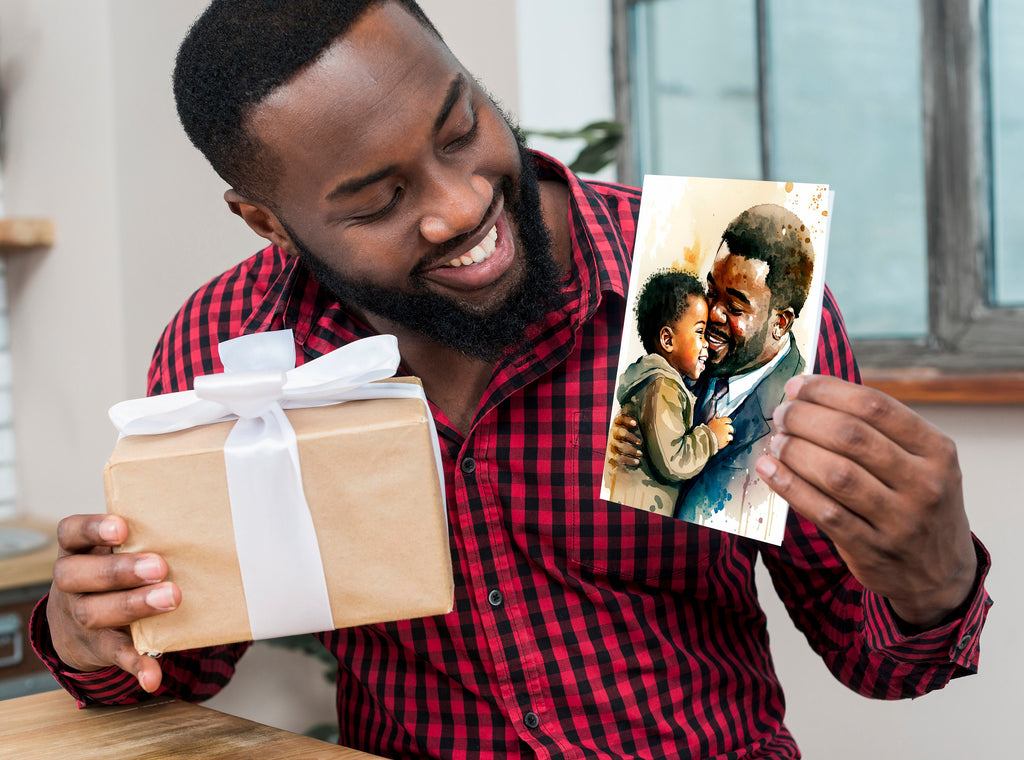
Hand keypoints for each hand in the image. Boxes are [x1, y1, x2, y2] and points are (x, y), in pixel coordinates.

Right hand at [47, 514, 180, 692]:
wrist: (77, 624)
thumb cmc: (111, 572)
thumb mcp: (112, 551)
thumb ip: (141, 537)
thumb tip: (193, 525)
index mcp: (77, 551)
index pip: (71, 533)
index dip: (92, 529)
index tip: (122, 528)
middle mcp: (71, 583)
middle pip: (78, 575)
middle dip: (120, 571)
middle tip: (159, 567)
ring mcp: (79, 617)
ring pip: (92, 612)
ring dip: (133, 606)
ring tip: (170, 598)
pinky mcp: (97, 647)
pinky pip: (114, 655)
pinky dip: (136, 664)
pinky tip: (152, 674)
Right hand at [608, 412, 642, 467]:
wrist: (620, 460)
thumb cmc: (633, 441)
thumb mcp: (636, 431)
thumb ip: (641, 423)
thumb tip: (652, 411)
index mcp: (619, 425)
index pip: (620, 419)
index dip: (627, 420)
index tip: (636, 423)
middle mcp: (614, 434)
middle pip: (620, 432)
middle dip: (630, 437)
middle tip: (640, 442)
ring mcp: (612, 446)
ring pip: (620, 446)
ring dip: (631, 450)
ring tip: (641, 454)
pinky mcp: (612, 457)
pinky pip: (619, 458)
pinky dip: (628, 460)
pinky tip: (637, 462)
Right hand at [707, 415, 733, 448]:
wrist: (706, 438)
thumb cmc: (707, 430)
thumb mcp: (711, 422)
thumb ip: (715, 417)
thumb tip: (717, 413)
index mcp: (721, 422)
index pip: (728, 420)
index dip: (728, 421)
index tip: (729, 422)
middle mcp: (725, 427)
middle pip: (731, 428)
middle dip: (729, 430)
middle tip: (725, 432)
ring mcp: (726, 435)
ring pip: (730, 436)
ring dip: (728, 437)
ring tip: (723, 438)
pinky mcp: (725, 441)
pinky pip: (727, 442)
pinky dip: (725, 442)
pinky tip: (721, 442)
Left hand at [755, 375, 976, 628]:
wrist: (938, 574)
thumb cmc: (917, 504)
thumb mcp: (921, 463)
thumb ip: (879, 431)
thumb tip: (811, 397)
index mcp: (937, 450)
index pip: (876, 406)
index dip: (829, 391)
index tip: (798, 385)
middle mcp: (924, 483)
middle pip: (851, 436)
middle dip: (806, 418)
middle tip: (782, 414)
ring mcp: (899, 520)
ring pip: (836, 473)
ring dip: (796, 451)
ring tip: (777, 440)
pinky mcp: (872, 549)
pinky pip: (823, 511)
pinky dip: (790, 486)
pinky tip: (770, 470)